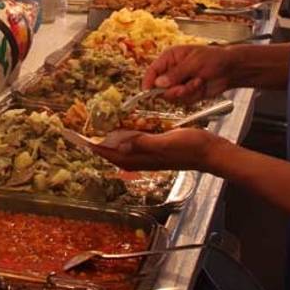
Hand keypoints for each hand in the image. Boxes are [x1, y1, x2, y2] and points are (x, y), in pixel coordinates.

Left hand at [91, 128, 224, 172]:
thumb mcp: (166, 142)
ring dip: (109, 142)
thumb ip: (143, 144)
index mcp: (142, 158)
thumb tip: (120, 145)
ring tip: (97, 132)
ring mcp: (150, 156)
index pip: (111, 153)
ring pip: (123, 150)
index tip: (79, 139)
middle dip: (97, 144)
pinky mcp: (158, 150)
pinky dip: (124, 139)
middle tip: (83, 134)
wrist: (211, 153)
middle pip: (113, 153)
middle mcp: (143, 159)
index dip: (94, 146)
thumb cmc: (191, 147)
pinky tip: (125, 131)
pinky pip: (134, 146)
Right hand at [144, 45, 234, 103]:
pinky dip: (193, 96)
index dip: (148, 82)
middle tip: (184, 87)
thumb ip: (176, 73)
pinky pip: (183, 100)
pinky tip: (201, 86)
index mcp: (170, 58)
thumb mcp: (194, 63)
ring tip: (198, 82)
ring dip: (186, 92)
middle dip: (174, 90)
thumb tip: (158, 83)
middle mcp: (171, 71)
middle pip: (160, 88)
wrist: (230, 70)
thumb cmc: (214, 59)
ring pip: (172, 96)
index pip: (152, 71)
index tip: (148, 91)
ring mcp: (178, 83)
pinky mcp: (186, 93)